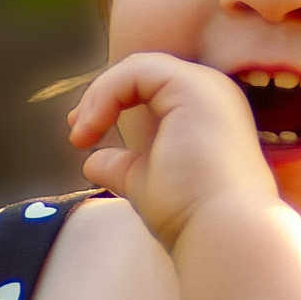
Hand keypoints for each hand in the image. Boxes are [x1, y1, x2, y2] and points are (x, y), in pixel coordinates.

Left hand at [68, 52, 278, 251]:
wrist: (222, 232)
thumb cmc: (192, 216)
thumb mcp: (147, 183)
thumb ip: (123, 167)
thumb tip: (92, 163)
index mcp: (208, 113)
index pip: (152, 89)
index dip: (112, 103)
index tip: (82, 137)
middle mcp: (213, 93)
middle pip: (144, 73)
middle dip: (103, 95)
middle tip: (78, 130)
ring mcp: (207, 86)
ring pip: (138, 67)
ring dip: (101, 95)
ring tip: (82, 134)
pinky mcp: (193, 86)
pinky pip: (137, 71)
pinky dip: (107, 93)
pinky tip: (93, 127)